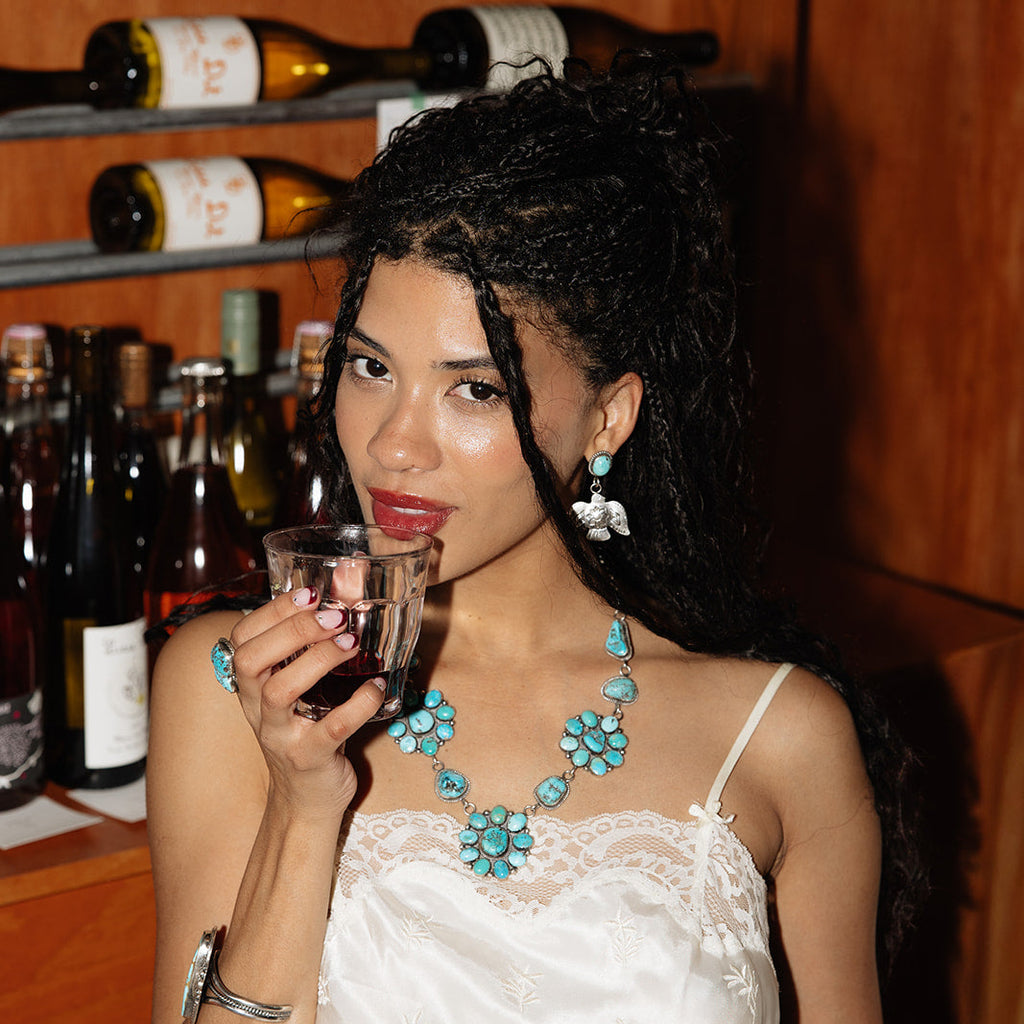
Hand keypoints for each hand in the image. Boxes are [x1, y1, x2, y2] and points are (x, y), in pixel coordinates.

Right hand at [227, 585, 384, 822]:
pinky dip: (359, 703)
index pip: (242, 639)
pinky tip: (377, 687)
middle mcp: (258, 709)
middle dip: (292, 630)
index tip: (309, 593)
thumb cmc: (308, 733)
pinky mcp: (311, 759)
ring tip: (352, 644)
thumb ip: (312, 649)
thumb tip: (346, 591)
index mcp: (252, 687)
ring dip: (319, 660)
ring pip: (280, 691)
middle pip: (251, 660)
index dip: (271, 612)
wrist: (306, 803)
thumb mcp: (302, 692)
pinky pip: (332, 727)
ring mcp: (281, 736)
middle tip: (335, 617)